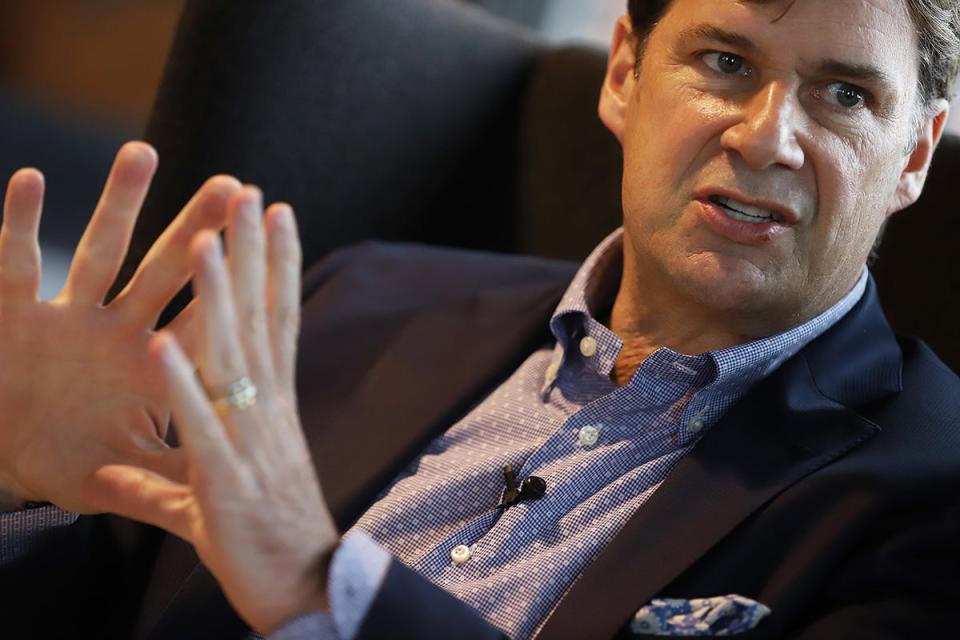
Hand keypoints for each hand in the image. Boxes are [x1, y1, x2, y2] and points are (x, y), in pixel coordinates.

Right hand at [0, 142, 240, 511]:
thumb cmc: (61, 457)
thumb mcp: (113, 476)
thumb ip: (161, 484)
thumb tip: (218, 505)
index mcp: (145, 367)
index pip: (200, 323)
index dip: (233, 292)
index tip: (268, 254)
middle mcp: (113, 330)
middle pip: (164, 271)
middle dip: (195, 229)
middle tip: (234, 184)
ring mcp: (63, 316)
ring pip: (97, 252)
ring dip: (118, 205)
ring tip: (145, 152)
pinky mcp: (9, 311)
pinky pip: (13, 261)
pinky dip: (17, 223)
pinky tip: (30, 180)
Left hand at [86, 188, 338, 633]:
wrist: (305, 590)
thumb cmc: (267, 542)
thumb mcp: (214, 498)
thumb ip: (164, 477)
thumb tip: (116, 474)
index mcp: (273, 407)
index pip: (278, 321)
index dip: (278, 266)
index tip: (278, 214)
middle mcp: (268, 412)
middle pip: (260, 321)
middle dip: (253, 256)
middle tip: (249, 194)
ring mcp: (249, 442)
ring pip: (232, 358)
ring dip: (219, 299)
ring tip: (206, 241)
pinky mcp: (223, 480)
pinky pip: (198, 425)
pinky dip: (180, 384)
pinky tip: (161, 341)